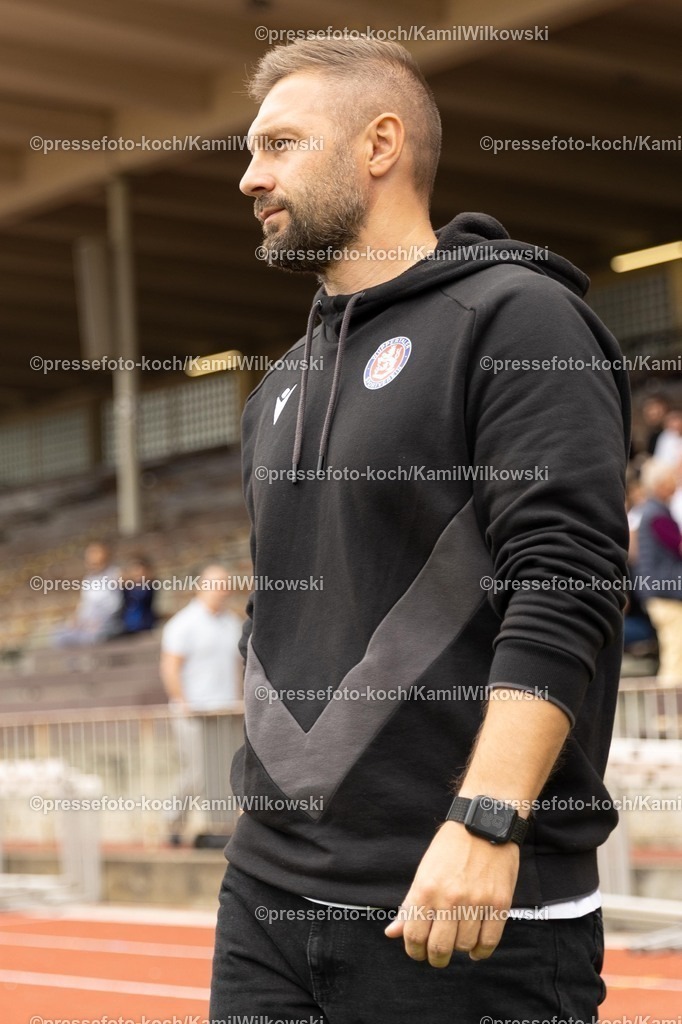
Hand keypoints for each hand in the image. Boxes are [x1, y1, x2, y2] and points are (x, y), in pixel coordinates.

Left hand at [384, 821, 519, 965]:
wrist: (484, 824)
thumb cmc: (450, 848)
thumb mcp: (424, 872)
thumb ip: (409, 905)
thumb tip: (392, 933)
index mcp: (425, 889)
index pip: (414, 936)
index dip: (414, 951)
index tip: (418, 952)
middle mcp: (449, 898)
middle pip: (439, 948)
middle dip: (436, 958)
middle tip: (437, 956)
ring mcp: (476, 901)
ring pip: (464, 946)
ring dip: (459, 950)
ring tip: (457, 942)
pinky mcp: (499, 903)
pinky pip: (489, 941)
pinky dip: (481, 951)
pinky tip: (475, 949)